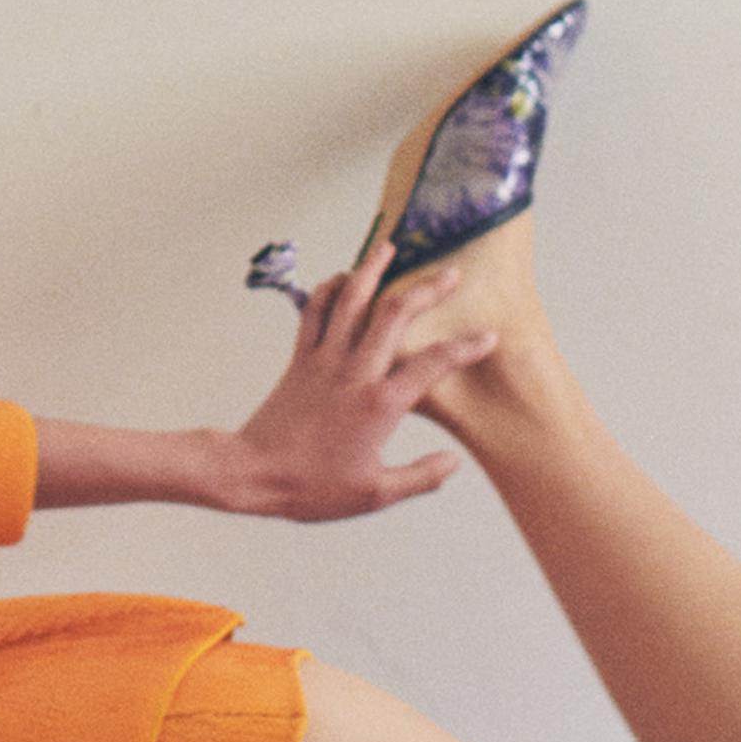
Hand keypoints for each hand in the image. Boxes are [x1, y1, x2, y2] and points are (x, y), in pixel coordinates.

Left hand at [212, 247, 489, 521]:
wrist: (253, 472)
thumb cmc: (313, 488)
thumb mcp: (375, 494)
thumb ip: (420, 477)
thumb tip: (454, 462)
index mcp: (380, 404)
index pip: (433, 365)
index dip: (465, 348)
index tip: (487, 336)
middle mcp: (354, 372)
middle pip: (394, 315)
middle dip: (426, 290)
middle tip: (450, 273)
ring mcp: (324, 361)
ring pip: (351, 301)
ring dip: (372, 270)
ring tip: (388, 247)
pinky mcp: (300, 360)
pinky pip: (314, 313)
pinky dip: (328, 290)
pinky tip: (342, 278)